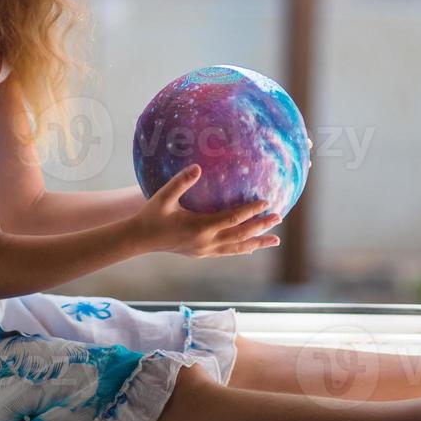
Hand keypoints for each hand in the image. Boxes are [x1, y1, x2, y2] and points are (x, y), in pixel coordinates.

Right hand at [130, 165, 281, 257]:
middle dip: (261, 226)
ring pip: (238, 247)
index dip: (251, 210)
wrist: (141, 239)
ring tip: (275, 240)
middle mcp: (207, 242)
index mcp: (200, 227)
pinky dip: (243, 248)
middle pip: (241, 234)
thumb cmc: (152, 214)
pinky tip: (253, 246)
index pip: (233, 218)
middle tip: (279, 218)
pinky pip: (228, 252)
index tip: (266, 202)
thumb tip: (197, 167)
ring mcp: (206, 250)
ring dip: (257, 242)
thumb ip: (181, 181)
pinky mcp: (203, 253)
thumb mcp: (164, 196)